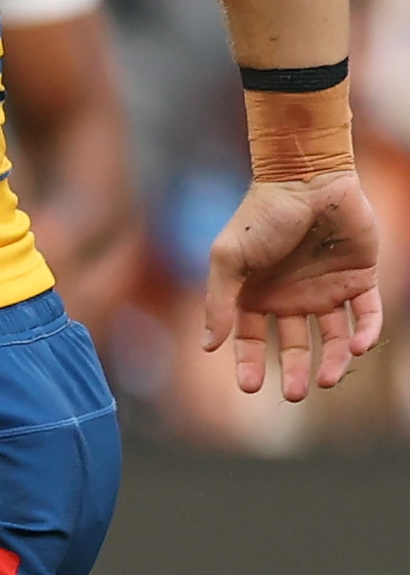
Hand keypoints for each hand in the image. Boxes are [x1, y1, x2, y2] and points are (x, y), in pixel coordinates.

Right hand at [199, 171, 381, 400]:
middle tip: (295, 395)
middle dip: (295, 372)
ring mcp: (327, 289)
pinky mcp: (359, 278)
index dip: (250, 364)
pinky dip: (365, 332)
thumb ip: (219, 301)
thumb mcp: (228, 259)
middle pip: (296, 346)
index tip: (249, 387)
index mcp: (257, 296)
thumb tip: (207, 346)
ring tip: (327, 380)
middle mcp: (292, 298)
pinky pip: (366, 313)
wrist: (307, 179)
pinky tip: (358, 347)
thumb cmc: (261, 215)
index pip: (253, 340)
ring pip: (333, 336)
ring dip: (332, 360)